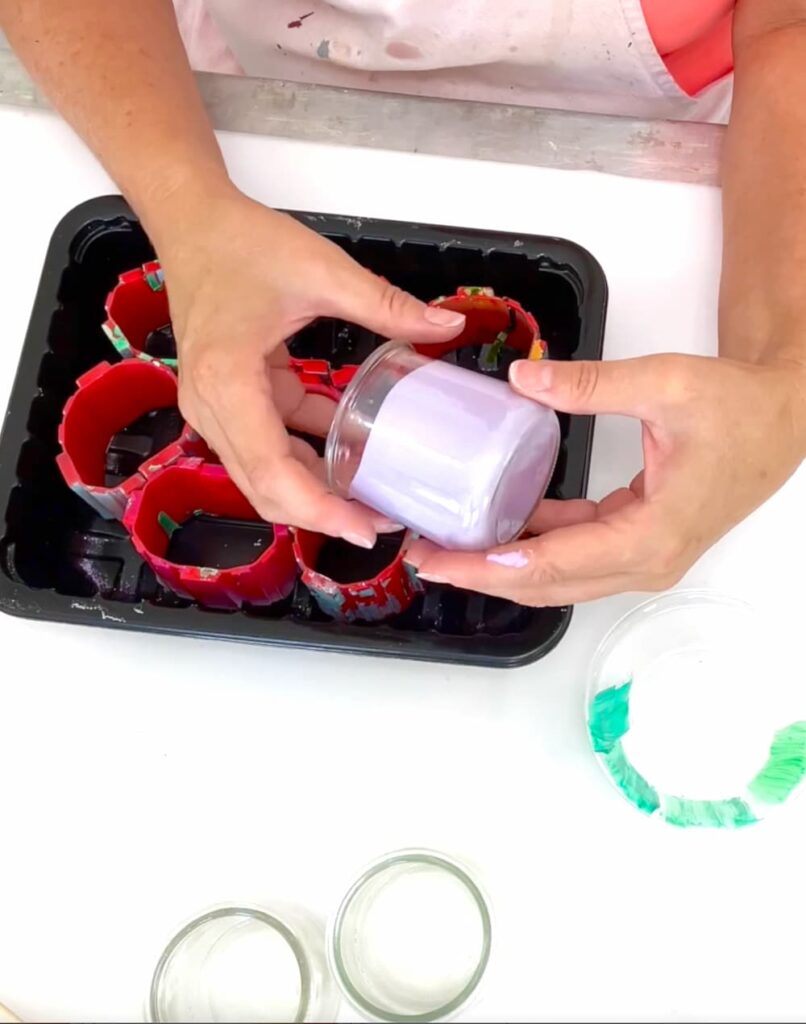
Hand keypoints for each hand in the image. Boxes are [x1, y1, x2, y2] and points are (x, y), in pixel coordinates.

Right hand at [156, 185, 464, 544]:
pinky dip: (307, 457)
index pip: (273, 471)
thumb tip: (446, 325)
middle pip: (265, 488)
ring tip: (370, 503)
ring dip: (315, 492)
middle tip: (379, 525)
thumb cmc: (239, 242)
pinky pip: (269, 445)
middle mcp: (211, 407)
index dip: (319, 511)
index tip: (364, 529)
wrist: (192, 223)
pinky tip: (348, 457)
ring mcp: (214, 409)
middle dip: (322, 515)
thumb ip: (386, 304)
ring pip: (264, 475)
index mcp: (228, 381)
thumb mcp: (321, 271)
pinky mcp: (228, 402)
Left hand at [405, 354, 805, 604]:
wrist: (783, 420)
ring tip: (448, 546)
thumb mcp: (663, 384)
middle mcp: (648, 561)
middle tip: (425, 554)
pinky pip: (578, 555)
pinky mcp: (640, 545)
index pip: (554, 562)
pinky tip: (499, 525)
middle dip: (482, 574)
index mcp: (653, 534)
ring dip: (504, 565)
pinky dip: (536, 545)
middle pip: (549, 583)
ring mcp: (645, 559)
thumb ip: (589, 383)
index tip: (442, 557)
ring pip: (560, 578)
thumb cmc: (737, 409)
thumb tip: (522, 378)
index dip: (491, 564)